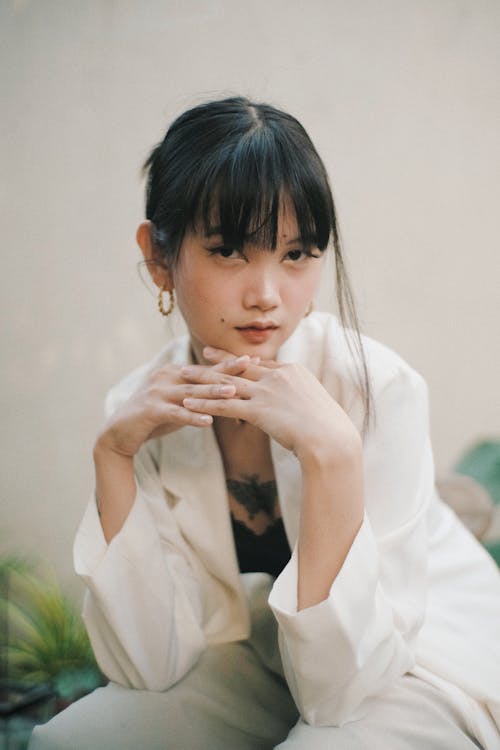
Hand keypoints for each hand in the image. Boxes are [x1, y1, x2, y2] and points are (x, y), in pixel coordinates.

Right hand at [96, 354, 254, 457]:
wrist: (119, 434)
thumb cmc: (153, 419)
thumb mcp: (178, 404)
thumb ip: (198, 396)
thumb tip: (229, 393)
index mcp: (174, 372)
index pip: (206, 368)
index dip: (229, 364)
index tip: (253, 359)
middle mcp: (166, 377)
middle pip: (201, 375)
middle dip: (227, 370)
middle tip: (250, 364)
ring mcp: (156, 392)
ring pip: (190, 392)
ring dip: (213, 392)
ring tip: (233, 392)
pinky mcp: (150, 409)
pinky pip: (175, 413)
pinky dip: (192, 416)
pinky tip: (208, 421)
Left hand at [181, 346, 360, 461]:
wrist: (331, 439)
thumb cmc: (329, 429)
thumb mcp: (315, 407)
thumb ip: (300, 400)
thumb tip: (297, 408)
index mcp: (294, 371)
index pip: (263, 364)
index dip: (244, 361)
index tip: (232, 356)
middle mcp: (278, 376)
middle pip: (241, 367)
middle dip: (219, 360)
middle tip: (202, 353)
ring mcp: (267, 391)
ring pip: (227, 383)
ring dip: (202, 379)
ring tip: (183, 375)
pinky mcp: (258, 410)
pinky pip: (224, 405)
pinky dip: (204, 403)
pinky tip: (188, 403)